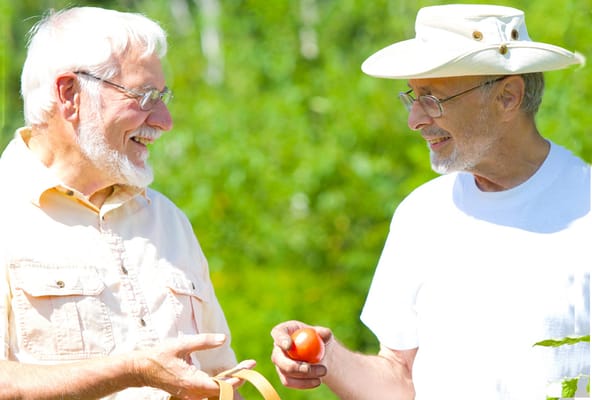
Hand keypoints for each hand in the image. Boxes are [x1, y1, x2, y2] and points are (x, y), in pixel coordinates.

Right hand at [133, 333, 255, 398]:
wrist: (141, 369)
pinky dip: (220, 384)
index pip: (222, 385)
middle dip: (238, 378)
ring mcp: (191, 395)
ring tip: (242, 369)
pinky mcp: (189, 393)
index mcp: (193, 382)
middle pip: (222, 390)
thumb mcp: (182, 344)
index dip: (238, 376)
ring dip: (230, 381)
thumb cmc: (161, 355)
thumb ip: (204, 341)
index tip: (250, 365)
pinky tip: (228, 374)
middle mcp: (194, 392)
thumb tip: (224, 338)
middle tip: (250, 365)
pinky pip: (208, 391)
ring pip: (216, 392)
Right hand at [270, 320, 331, 389]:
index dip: (281, 339)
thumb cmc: (321, 341)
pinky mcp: (284, 376)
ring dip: (303, 375)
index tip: (289, 345)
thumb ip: (324, 333)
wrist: (321, 356)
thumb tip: (323, 334)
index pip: (278, 333)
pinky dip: (304, 383)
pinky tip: (317, 381)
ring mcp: (279, 364)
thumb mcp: (325, 335)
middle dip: (292, 365)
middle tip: (308, 368)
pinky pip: (290, 383)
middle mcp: (278, 348)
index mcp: (284, 331)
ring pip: (285, 373)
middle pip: (277, 358)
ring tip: (323, 372)